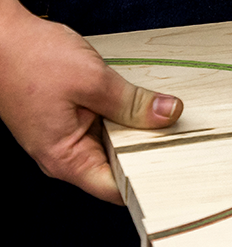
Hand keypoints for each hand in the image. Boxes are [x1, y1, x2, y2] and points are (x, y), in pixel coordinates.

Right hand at [0, 0, 182, 204]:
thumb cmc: (30, 57)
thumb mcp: (92, 80)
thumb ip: (133, 103)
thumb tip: (169, 115)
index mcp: (67, 159)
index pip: (117, 189)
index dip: (150, 184)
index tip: (181, 171)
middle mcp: (66, 155)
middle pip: (120, 168)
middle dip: (152, 154)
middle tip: (187, 141)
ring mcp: (68, 137)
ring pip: (116, 145)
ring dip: (140, 131)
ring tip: (171, 120)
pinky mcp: (71, 119)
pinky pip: (107, 125)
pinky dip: (126, 116)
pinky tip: (146, 103)